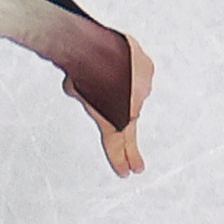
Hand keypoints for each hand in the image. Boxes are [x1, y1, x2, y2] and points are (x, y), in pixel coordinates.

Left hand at [74, 36, 153, 177]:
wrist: (96, 52)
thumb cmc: (82, 75)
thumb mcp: (75, 90)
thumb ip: (84, 96)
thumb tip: (84, 89)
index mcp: (113, 121)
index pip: (118, 145)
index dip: (122, 159)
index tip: (130, 172)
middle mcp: (132, 108)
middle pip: (126, 113)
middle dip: (115, 105)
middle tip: (106, 95)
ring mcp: (142, 89)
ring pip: (132, 89)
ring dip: (120, 82)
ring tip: (102, 68)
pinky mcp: (148, 69)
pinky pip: (137, 70)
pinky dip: (128, 67)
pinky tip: (115, 57)